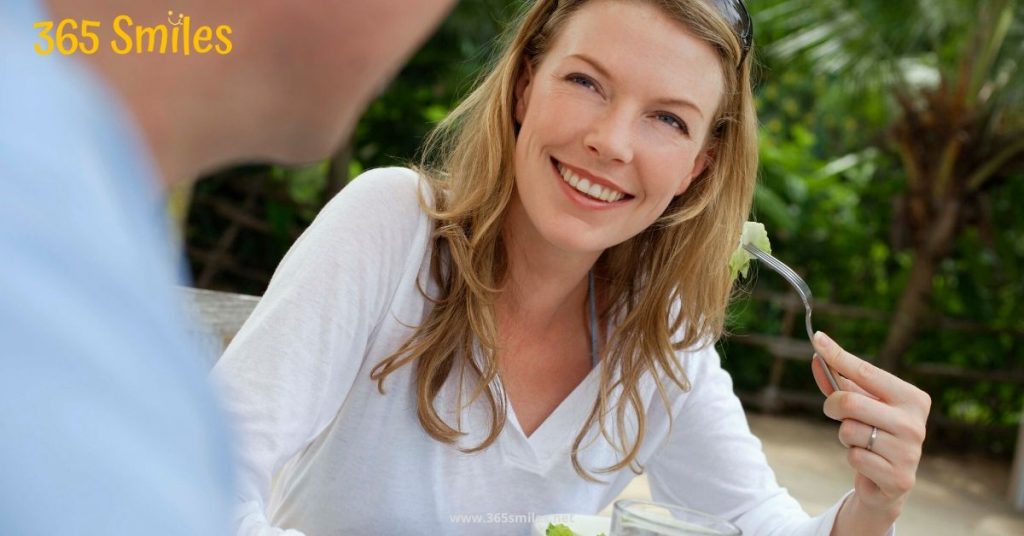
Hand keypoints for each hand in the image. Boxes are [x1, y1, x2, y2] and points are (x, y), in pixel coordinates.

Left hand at [810, 331, 930, 522]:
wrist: (887, 481)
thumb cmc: (873, 432)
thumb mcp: (858, 403)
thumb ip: (838, 381)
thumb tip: (817, 356)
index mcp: (912, 398)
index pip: (866, 371)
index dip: (837, 355)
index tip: (817, 338)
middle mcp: (915, 423)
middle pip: (850, 402)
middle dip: (832, 406)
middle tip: (834, 412)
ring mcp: (910, 452)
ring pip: (848, 431)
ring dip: (845, 436)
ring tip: (861, 442)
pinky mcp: (899, 477)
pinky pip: (854, 457)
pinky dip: (853, 458)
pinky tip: (869, 462)